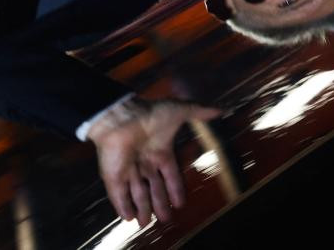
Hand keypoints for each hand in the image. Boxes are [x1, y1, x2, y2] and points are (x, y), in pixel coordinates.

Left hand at [88, 97, 219, 224]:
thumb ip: (199, 112)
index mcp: (160, 151)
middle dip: (159, 203)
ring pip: (137, 195)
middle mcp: (144, 163)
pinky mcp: (114, 176)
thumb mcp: (179, 111)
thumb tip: (219, 110)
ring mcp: (128, 170)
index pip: (170, 175)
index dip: (175, 189)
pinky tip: (128, 217)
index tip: (180, 203)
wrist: (122, 116)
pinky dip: (123, 206)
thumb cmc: (150, 114)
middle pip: (154, 189)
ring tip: (146, 223)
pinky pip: (119, 195)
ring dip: (143, 209)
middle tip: (165, 219)